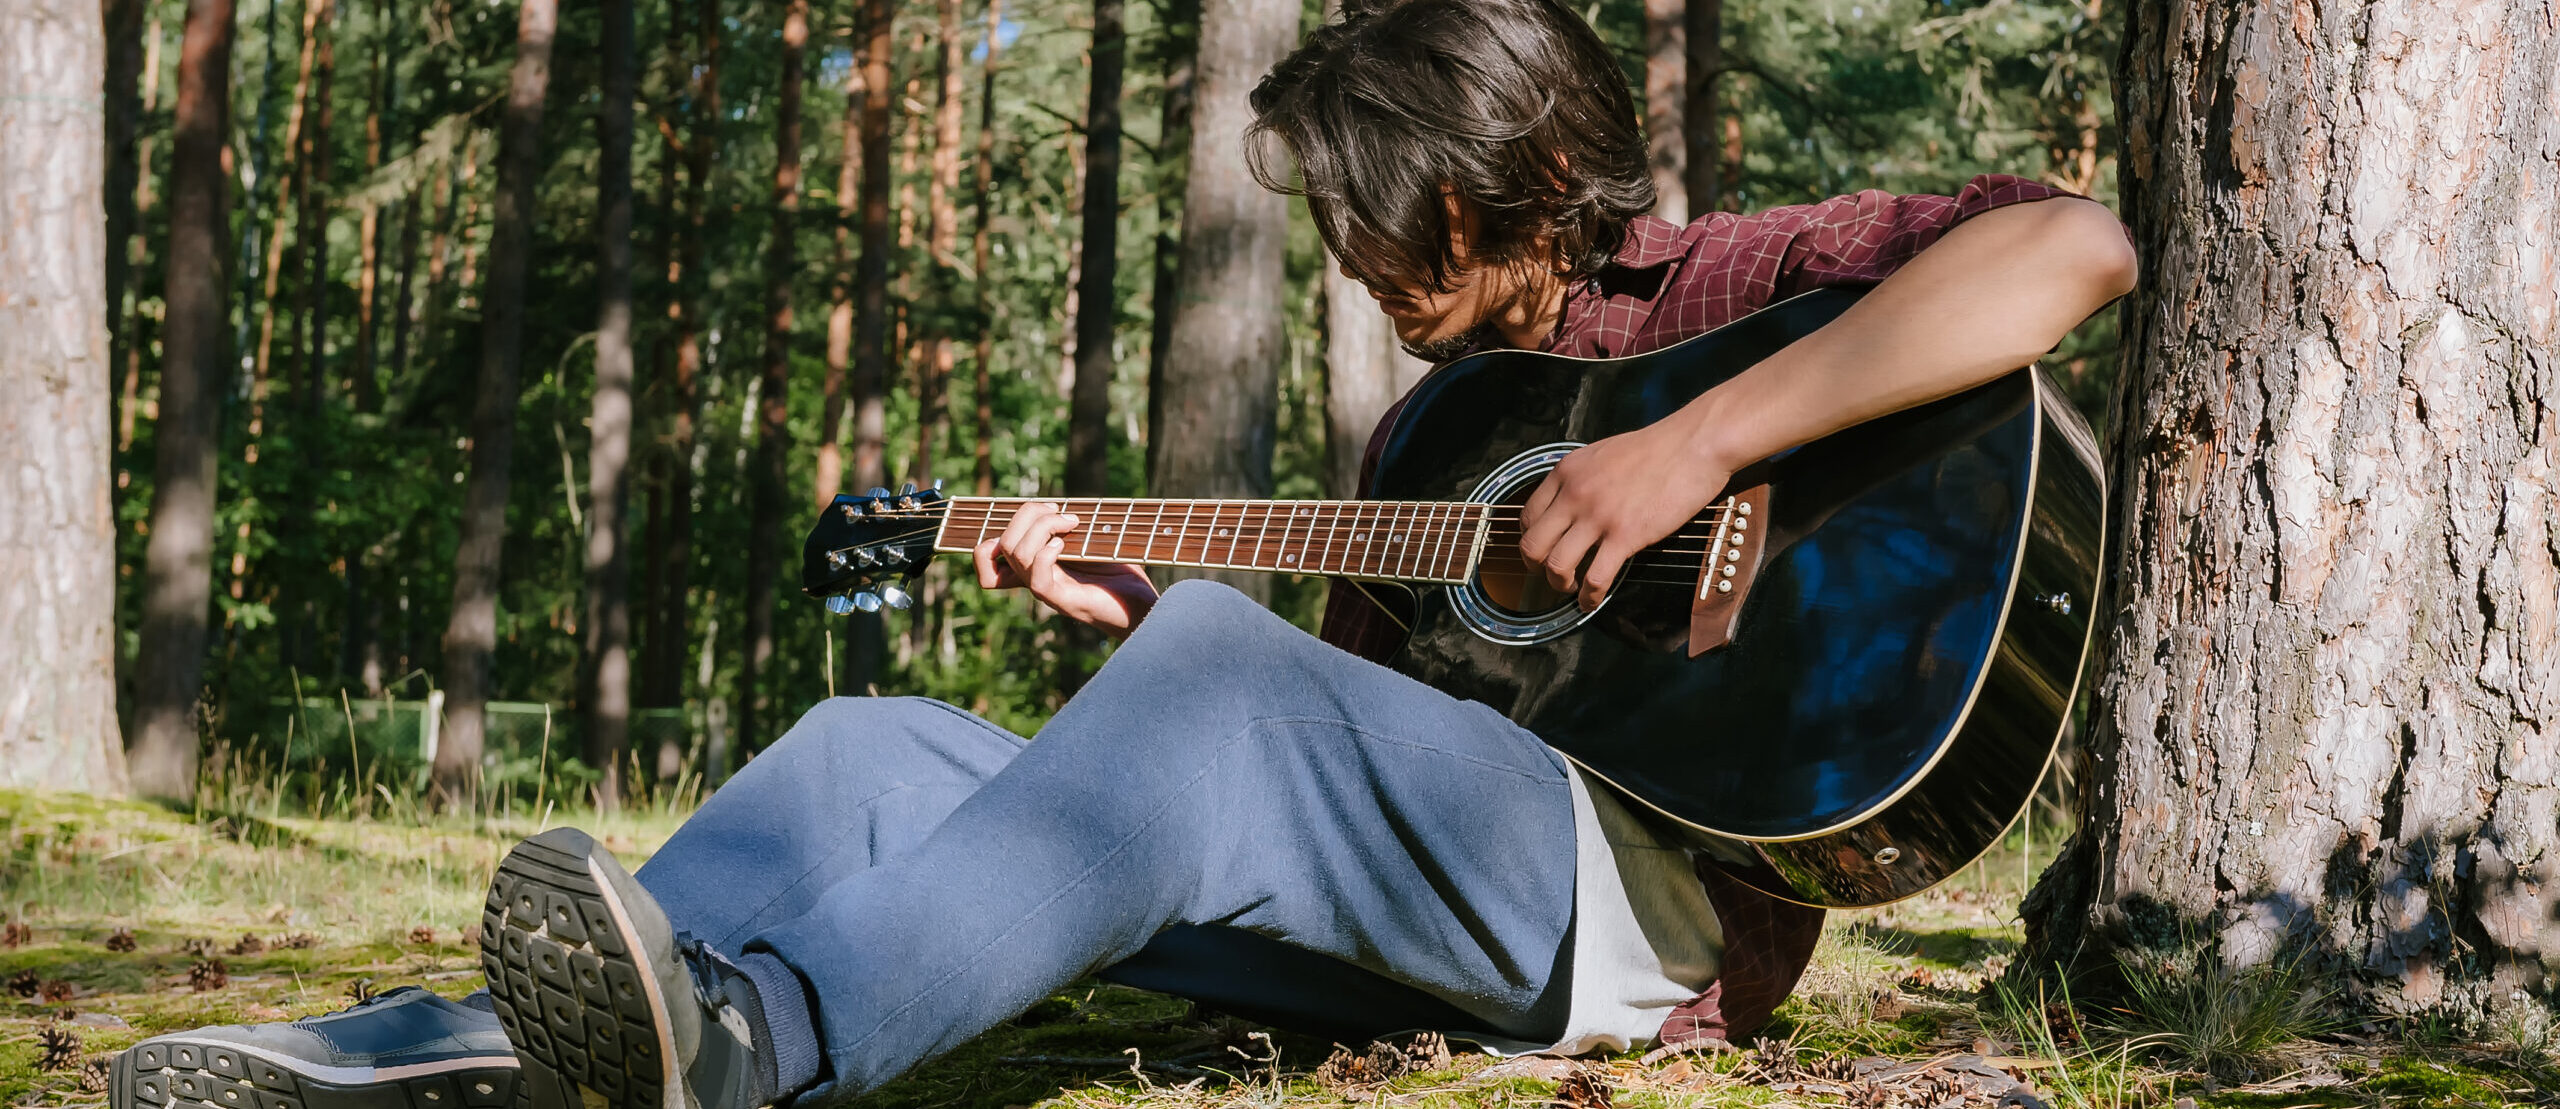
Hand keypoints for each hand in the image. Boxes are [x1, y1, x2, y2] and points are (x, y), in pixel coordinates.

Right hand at [972, 501, 1159, 638]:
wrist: (1146, 608)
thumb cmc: (1123, 575)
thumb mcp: (1092, 544)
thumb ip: (1070, 528)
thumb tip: (1058, 506)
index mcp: (1036, 565)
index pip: (987, 555)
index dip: (996, 529)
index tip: (1037, 513)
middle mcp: (1035, 579)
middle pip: (1000, 545)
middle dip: (1027, 514)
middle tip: (1062, 511)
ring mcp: (1048, 592)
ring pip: (1016, 555)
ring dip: (1042, 527)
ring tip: (1071, 523)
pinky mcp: (1065, 602)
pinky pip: (1037, 579)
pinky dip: (1048, 553)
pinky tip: (1067, 544)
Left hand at [1517, 420, 1734, 610]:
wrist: (1692, 444)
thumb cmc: (1656, 448)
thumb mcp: (1602, 454)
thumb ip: (1581, 478)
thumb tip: (1573, 502)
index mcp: (1566, 472)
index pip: (1527, 516)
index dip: (1531, 539)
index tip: (1542, 549)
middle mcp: (1574, 495)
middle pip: (1532, 545)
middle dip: (1535, 568)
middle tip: (1550, 574)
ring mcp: (1598, 517)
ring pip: (1556, 565)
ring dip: (1559, 585)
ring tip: (1572, 589)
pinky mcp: (1626, 536)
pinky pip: (1595, 578)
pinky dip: (1589, 597)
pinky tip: (1592, 601)